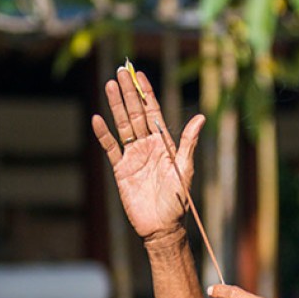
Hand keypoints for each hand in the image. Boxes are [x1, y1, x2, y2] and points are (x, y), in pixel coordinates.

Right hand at [92, 65, 204, 239]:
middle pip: (135, 113)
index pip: (153, 112)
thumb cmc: (178, 200)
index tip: (140, 74)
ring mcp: (133, 156)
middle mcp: (147, 145)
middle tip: (121, 71)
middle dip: (129, 92)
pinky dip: (104, 134)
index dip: (147, 93)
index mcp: (164, 143)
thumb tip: (201, 117)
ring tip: (109, 85)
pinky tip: (97, 119)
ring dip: (115, 106)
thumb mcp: (185, 169)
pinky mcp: (121, 169)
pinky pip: (110, 148)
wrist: (161, 226)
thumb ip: (188, 142)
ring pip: (122, 125)